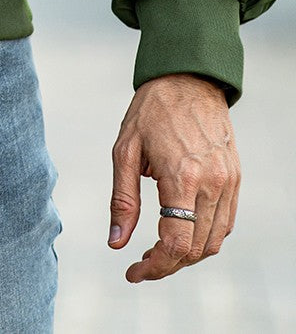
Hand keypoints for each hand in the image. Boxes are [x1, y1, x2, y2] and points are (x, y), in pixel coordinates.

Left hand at [108, 73, 238, 282]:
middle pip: (196, 249)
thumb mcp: (124, 150)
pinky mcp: (236, 177)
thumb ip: (122, 199)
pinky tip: (181, 230)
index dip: (155, 267)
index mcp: (183, 176)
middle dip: (168, 265)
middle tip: (141, 262)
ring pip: (214, 241)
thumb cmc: (151, 110)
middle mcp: (212, 183)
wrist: (188, 77)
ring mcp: (229, 181)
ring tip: (159, 250)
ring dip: (188, 255)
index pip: (176, 244)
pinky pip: (226, 223)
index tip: (133, 272)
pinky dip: (205, 237)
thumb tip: (116, 243)